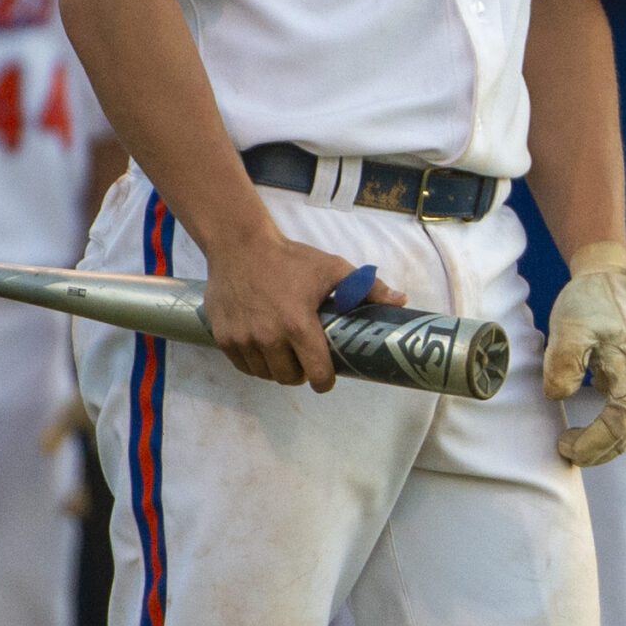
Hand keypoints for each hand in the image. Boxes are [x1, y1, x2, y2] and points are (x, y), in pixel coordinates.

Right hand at [201, 225, 404, 391]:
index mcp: (298, 324)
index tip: (327, 376)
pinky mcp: (223, 338)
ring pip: (266, 375)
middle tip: (305, 359)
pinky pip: (244, 366)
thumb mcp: (332, 268)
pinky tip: (263, 348)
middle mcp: (268, 338)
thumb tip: (402, 301)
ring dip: (277, 369)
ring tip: (285, 352)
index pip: (317, 373)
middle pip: (290, 378)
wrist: (239, 244)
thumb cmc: (290, 258)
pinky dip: (255, 363)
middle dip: (302, 374)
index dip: (325, 380)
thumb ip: (367, 288)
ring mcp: (243, 340)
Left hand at [543, 244, 625, 465]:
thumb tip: (559, 395)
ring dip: (608, 442)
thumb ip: (565, 361)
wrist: (606, 275)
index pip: (621, 421)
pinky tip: (589, 430)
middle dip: (602, 449)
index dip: (596, 441)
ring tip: (576, 448)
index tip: (567, 446)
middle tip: (568, 454)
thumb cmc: (589, 300)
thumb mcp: (570, 326)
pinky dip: (611, 427)